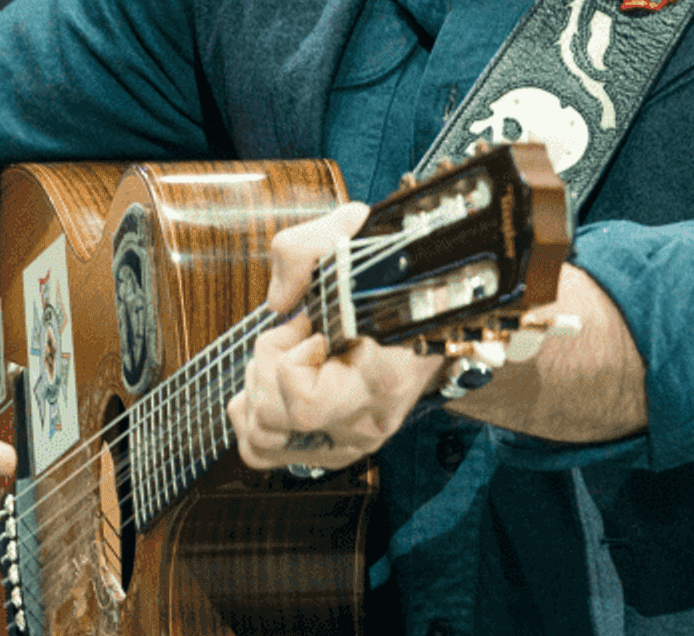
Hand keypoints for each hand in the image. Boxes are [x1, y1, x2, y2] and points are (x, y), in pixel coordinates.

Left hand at [227, 202, 444, 471]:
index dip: (289, 356)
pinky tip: (269, 385)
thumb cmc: (398, 274)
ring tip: (285, 355)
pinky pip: (267, 453)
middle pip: (273, 420)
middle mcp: (368, 421)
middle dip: (266, 366)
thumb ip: (305, 251)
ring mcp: (353, 438)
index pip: (306, 402)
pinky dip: (254, 420)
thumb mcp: (354, 240)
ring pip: (264, 440)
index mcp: (382, 379)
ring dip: (258, 392)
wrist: (439, 301)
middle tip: (295, 333)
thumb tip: (276, 300)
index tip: (309, 320)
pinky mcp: (338, 444)